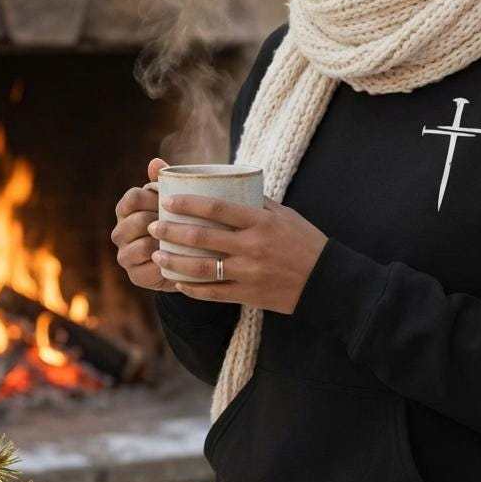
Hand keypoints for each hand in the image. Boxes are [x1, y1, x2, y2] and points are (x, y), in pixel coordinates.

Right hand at [110, 157, 178, 292]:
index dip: (154, 198)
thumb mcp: (175, 203)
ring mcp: (124, 255)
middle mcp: (120, 232)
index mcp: (126, 210)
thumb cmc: (180, 224)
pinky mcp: (135, 276)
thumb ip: (165, 182)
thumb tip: (155, 161)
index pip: (133, 198)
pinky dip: (166, 262)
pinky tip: (180, 259)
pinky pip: (149, 267)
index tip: (173, 202)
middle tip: (183, 224)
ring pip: (142, 245)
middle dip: (162, 221)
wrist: (187, 262)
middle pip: (136, 221)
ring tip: (182, 242)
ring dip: (164, 243)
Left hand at [147, 192, 327, 314]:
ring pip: (201, 268)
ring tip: (157, 255)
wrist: (326, 282)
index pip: (217, 208)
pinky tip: (177, 282)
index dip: (188, 202)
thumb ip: (256, 203)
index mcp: (260, 222)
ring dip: (174, 261)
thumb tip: (228, 187)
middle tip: (153, 225)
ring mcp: (248, 272)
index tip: (167, 198)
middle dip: (172, 231)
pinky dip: (191, 288)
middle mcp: (252, 246)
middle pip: (202, 237)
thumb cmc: (305, 242)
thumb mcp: (284, 216)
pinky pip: (213, 292)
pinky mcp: (248, 294)